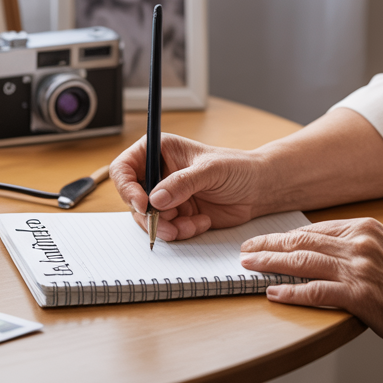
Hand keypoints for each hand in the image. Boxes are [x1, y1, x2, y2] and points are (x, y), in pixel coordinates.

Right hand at [110, 133, 264, 241]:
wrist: (258, 189)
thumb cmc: (237, 168)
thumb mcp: (210, 170)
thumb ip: (182, 183)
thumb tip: (155, 199)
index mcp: (159, 151)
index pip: (125, 167)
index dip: (126, 186)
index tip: (142, 203)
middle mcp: (158, 174)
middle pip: (133, 199)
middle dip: (149, 216)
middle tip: (167, 225)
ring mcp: (167, 196)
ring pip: (148, 219)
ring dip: (167, 227)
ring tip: (190, 225)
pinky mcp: (177, 215)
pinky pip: (166, 229)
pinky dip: (181, 232)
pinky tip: (201, 223)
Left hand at [239, 217, 382, 352]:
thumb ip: (362, 245)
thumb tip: (330, 248)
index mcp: (367, 228)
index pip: (316, 228)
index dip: (287, 235)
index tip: (268, 240)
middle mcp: (360, 243)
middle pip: (302, 240)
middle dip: (269, 244)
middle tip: (246, 248)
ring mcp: (358, 268)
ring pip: (302, 261)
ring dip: (270, 263)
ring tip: (249, 266)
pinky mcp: (358, 295)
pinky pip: (314, 291)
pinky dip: (290, 292)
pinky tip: (273, 293)